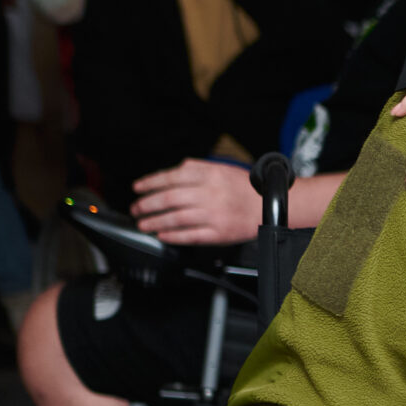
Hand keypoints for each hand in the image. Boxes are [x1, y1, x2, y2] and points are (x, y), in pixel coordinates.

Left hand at [132, 157, 258, 244]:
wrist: (269, 203)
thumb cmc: (243, 187)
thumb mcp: (220, 168)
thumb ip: (195, 170)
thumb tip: (167, 177)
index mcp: (209, 174)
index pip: (171, 177)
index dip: (150, 183)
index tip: (138, 188)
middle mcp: (210, 193)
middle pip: (169, 199)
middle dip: (147, 204)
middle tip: (136, 208)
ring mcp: (214, 214)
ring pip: (176, 219)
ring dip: (155, 222)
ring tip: (143, 224)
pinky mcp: (219, 233)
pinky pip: (191, 236)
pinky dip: (173, 236)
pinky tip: (162, 235)